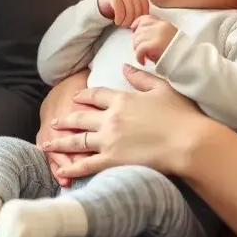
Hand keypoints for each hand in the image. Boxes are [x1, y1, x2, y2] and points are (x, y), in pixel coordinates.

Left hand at [41, 65, 204, 179]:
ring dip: (62, 142)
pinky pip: (86, 164)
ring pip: (78, 141)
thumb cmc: (180, 114)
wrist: (187, 142)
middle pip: (81, 118)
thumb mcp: (162, 88)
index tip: (76, 97)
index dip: (84, 96)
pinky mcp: (112, 160)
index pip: (96, 95)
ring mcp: (109, 140)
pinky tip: (61, 170)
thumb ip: (141, 77)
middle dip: (67, 120)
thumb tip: (125, 66)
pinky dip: (72, 167)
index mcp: (122, 99)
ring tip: (49, 144)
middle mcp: (111, 118)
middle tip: (56, 122)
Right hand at [98, 0, 148, 26]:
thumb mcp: (130, 11)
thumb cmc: (119, 11)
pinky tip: (117, 22)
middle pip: (137, 5)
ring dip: (127, 19)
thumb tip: (145, 22)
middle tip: (130, 26)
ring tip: (123, 25)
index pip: (144, 2)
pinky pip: (118, 6)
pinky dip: (119, 16)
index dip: (143, 13)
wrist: (102, 4)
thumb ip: (138, 13)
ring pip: (129, 6)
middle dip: (134, 19)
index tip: (139, 23)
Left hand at [131, 15, 177, 64]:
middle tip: (141, 51)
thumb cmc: (179, 52)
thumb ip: (157, 33)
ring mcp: (157, 34)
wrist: (189, 59)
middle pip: (139, 30)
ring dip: (138, 50)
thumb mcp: (170, 37)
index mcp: (164, 24)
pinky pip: (139, 49)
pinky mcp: (155, 44)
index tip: (133, 30)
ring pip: (137, 40)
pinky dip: (139, 57)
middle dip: (137, 41)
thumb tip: (141, 34)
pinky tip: (143, 61)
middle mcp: (160, 26)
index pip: (145, 18)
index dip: (137, 24)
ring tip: (143, 57)